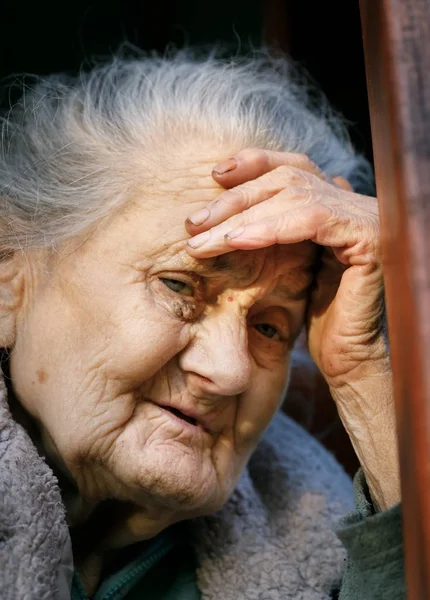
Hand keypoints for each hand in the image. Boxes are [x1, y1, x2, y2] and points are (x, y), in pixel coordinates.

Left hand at [185, 149, 399, 509]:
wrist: (345, 359)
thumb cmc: (311, 317)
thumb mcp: (282, 263)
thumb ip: (269, 229)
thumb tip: (230, 209)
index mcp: (337, 203)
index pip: (294, 167)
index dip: (254, 163)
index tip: (214, 175)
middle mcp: (355, 202)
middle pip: (289, 177)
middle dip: (236, 197)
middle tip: (194, 221)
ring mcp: (365, 216)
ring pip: (294, 195)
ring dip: (241, 216)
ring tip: (203, 240)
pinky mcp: (368, 237)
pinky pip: (312, 220)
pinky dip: (269, 228)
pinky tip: (237, 241)